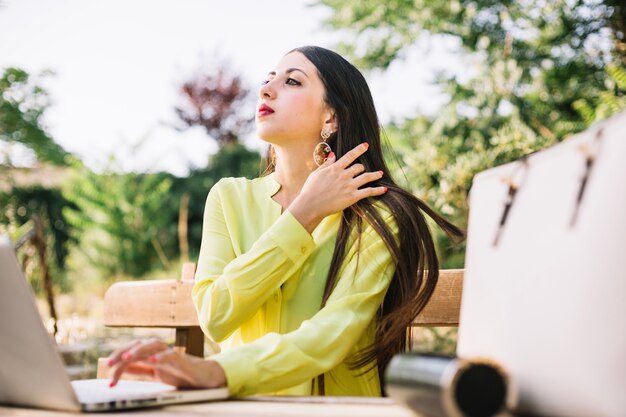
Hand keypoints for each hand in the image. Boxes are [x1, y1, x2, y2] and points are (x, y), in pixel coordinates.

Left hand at [106, 339, 225, 388]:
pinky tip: (152, 361)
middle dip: (122, 352)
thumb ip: (140, 369)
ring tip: (126, 358)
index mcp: (151, 354)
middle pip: (138, 345)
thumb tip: (122, 367)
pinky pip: (171, 354)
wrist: (203, 377)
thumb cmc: (180, 373)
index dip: (118, 359)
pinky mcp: (182, 360)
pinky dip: (161, 356)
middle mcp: (159, 350)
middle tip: (110, 364)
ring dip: (138, 350)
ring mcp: (170, 354)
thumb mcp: (155, 373)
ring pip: (153, 345)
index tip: (107, 372)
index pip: (131, 352)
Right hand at [288, 142, 386, 232]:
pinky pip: (368, 192)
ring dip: (375, 175)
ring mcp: (349, 185)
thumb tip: (333, 155)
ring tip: (380, 174)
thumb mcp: (316, 174)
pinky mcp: (353, 197)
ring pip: (366, 177)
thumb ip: (326, 164)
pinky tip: (384, 190)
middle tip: (364, 169)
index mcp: (335, 168)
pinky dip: (377, 190)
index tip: (366, 145)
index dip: (359, 149)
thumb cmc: (310, 190)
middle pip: (359, 167)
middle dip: (362, 167)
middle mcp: (344, 175)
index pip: (350, 155)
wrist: (310, 205)